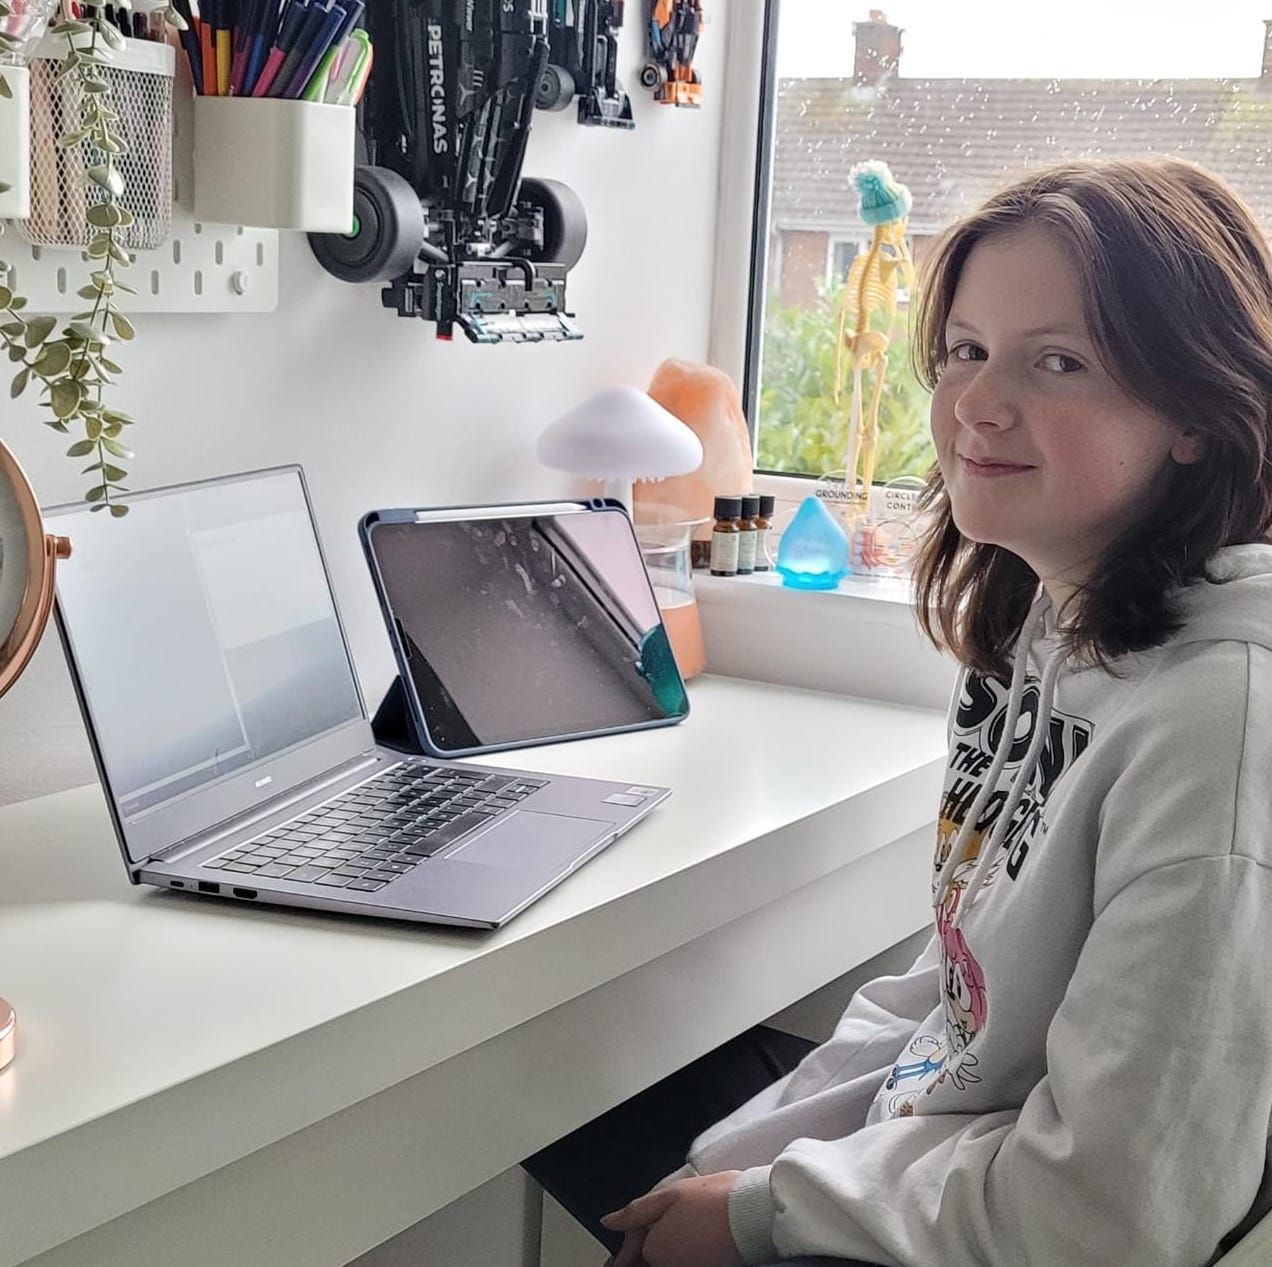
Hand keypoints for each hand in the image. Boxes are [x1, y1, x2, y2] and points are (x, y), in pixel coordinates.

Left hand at [602, 1172, 744, 1266]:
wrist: (755, 1213)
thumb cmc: (716, 1200)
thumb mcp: (670, 1194)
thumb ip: (635, 1211)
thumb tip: (609, 1221)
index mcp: (656, 1248)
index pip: (634, 1248)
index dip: (634, 1233)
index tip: (644, 1225)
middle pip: (651, 1255)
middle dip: (654, 1237)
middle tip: (674, 1216)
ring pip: (670, 1257)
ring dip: (672, 1242)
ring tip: (690, 1220)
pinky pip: (688, 1259)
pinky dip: (689, 1247)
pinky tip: (701, 1230)